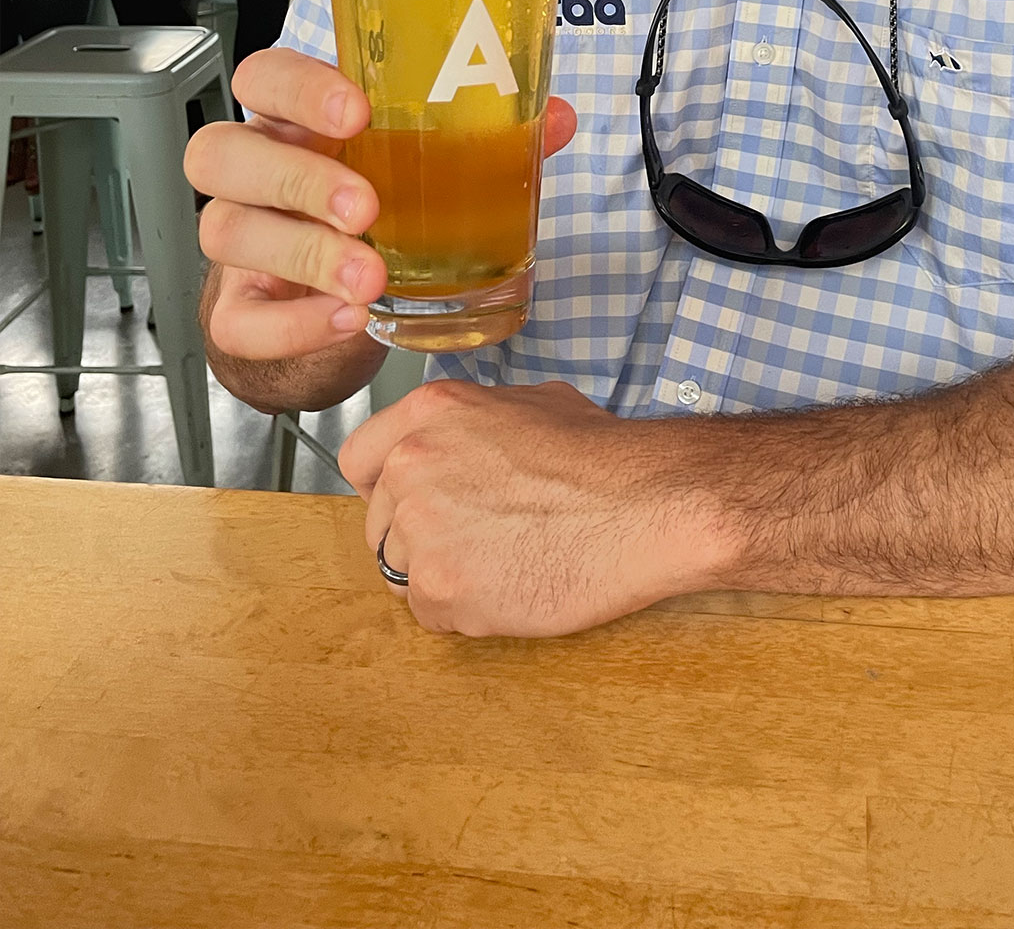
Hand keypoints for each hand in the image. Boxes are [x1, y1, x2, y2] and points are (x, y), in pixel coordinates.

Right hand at [189, 48, 577, 362]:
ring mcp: (238, 246)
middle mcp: (252, 177)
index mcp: (295, 125)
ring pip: (226, 233)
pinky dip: (295, 324)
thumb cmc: (377, 216)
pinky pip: (240, 321)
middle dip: (295, 177)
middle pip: (220, 154)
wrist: (338, 314)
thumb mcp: (428, 172)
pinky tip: (346, 319)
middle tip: (366, 207)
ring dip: (304, 254)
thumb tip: (556, 117)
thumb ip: (485, 140)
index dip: (295, 88)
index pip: (262, 78)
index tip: (355, 111)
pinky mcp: (239, 313)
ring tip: (371, 276)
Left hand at [344, 379, 721, 635]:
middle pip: (381, 524)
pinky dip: (466, 611)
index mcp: (429, 414)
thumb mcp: (540, 404)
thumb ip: (479, 423)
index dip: (387, 488)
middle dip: (423, 537)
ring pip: (403, 572)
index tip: (412, 503)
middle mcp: (412, 467)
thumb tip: (468, 442)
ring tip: (507, 565)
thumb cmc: (609, 458)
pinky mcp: (441, 590)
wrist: (650, 506)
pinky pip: (430, 614)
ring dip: (445, 575)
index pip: (359, 460)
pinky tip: (514, 588)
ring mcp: (422, 531)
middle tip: (481, 540)